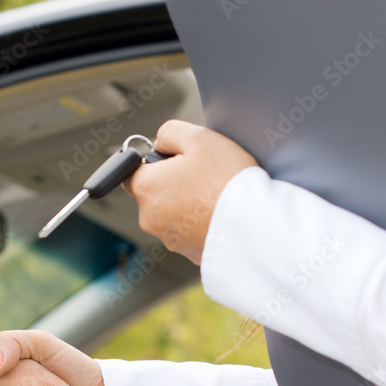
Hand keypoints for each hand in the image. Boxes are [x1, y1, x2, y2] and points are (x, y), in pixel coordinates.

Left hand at [123, 119, 257, 263]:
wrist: (257, 224)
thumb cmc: (228, 180)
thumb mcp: (199, 137)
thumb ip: (169, 133)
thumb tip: (159, 142)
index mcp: (146, 187)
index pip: (129, 170)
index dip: (151, 160)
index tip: (172, 158)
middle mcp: (150, 217)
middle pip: (153, 192)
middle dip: (173, 182)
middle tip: (203, 173)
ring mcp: (169, 238)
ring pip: (172, 213)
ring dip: (187, 203)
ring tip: (216, 193)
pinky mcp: (189, 253)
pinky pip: (190, 231)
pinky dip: (200, 222)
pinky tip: (220, 212)